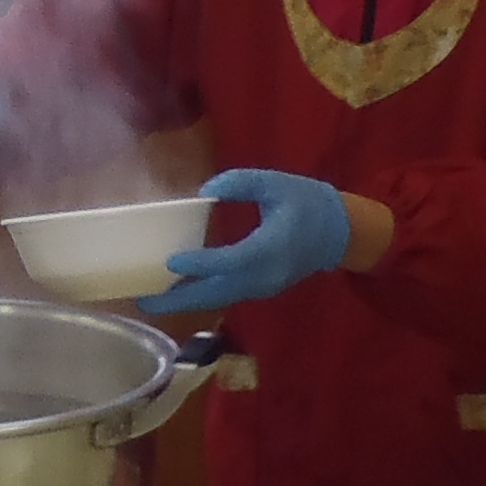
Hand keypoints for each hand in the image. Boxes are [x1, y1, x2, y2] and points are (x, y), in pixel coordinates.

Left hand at [147, 169, 355, 310]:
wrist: (342, 232)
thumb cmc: (309, 202)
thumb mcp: (276, 183)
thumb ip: (241, 182)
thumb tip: (205, 190)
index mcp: (269, 249)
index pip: (229, 262)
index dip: (199, 263)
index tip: (170, 260)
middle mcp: (264, 275)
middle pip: (217, 294)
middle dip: (180, 300)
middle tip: (144, 301)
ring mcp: (263, 286)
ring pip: (219, 300)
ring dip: (187, 302)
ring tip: (153, 300)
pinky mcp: (261, 288)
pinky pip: (227, 296)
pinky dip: (202, 297)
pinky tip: (180, 291)